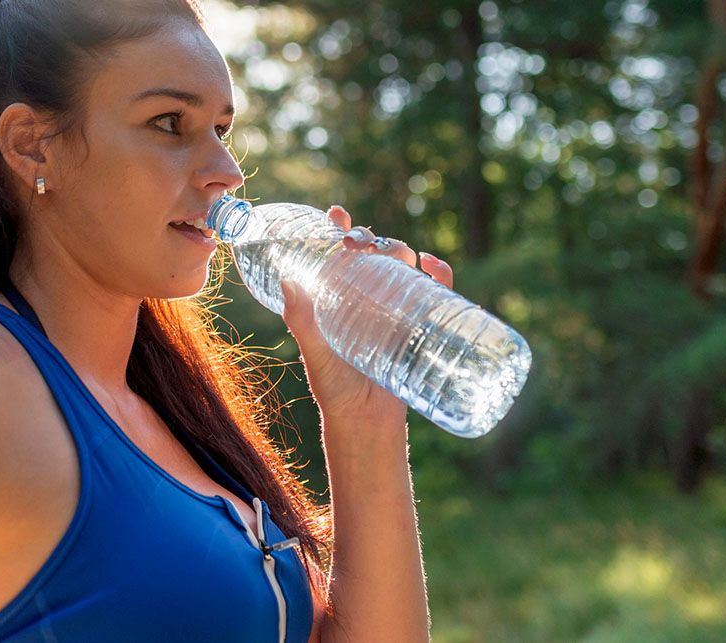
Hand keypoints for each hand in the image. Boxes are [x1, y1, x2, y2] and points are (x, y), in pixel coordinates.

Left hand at [280, 205, 454, 431]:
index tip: (337, 214)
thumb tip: (286, 280)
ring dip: (401, 250)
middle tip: (361, 244)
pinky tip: (434, 267)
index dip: (339, 228)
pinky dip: (439, 274)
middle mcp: (366, 297)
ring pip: (402, 267)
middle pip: (372, 254)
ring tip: (398, 255)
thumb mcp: (314, 353)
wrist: (366, 422)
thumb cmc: (334, 388)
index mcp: (337, 296)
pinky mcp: (420, 325)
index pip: (337, 254)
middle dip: (370, 238)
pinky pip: (435, 293)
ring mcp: (395, 309)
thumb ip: (300, 320)